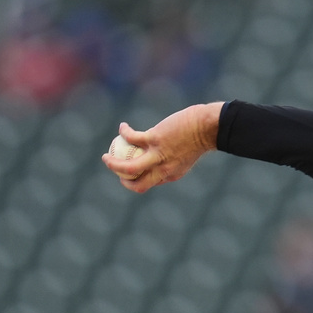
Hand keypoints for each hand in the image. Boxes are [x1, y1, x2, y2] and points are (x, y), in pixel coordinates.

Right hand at [101, 101, 223, 192]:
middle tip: (113, 169)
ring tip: (106, 156)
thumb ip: (172, 162)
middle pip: (137, 184)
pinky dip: (124, 132)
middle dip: (122, 180)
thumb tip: (158, 159)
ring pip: (128, 168)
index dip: (136, 180)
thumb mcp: (185, 157)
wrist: (207, 127)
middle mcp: (164, 169)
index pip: (148, 184)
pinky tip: (123, 127)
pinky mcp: (154, 139)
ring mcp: (158, 155)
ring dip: (112, 164)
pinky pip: (131, 138)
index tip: (130, 171)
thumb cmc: (198, 140)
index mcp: (171, 175)